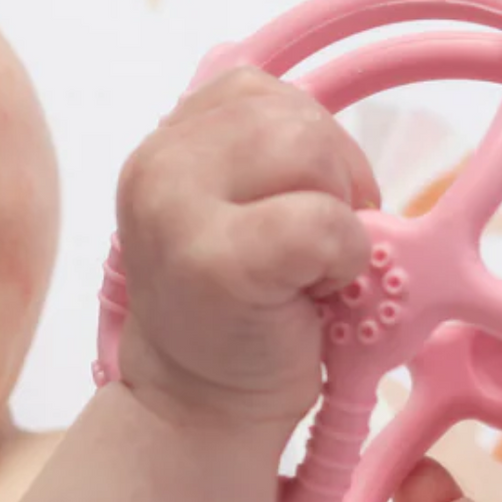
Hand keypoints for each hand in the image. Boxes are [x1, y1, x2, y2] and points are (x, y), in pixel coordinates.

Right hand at [114, 68, 378, 433]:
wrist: (200, 409)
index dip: (308, 149)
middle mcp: (158, 164)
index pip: (262, 91)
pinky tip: (312, 294)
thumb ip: (263, 153)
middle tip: (310, 255)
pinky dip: (343, 257)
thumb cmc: (238, 315)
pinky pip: (323, 221)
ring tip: (305, 271)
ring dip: (339, 218)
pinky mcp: (216, 260)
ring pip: (313, 150)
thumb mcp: (238, 208)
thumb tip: (332, 136)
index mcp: (165, 145)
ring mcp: (178, 210)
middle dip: (335, 182)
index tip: (293, 215)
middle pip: (298, 117)